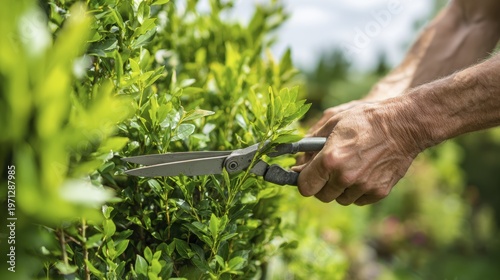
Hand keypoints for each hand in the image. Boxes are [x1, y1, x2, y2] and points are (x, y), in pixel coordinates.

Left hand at [294, 100, 425, 205]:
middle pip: (321, 196)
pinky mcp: (378, 192)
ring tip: (348, 168)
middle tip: (327, 171)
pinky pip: (358, 199)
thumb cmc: (366, 120)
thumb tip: (298, 158)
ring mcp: (363, 187)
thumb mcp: (333, 122)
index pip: (304, 186)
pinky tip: (363, 173)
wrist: (402, 124)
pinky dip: (357, 191)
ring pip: (340, 199)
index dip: (303, 180)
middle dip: (321, 185)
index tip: (306, 175)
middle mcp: (344, 177)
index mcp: (330, 160)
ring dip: (339, 189)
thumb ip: (311, 143)